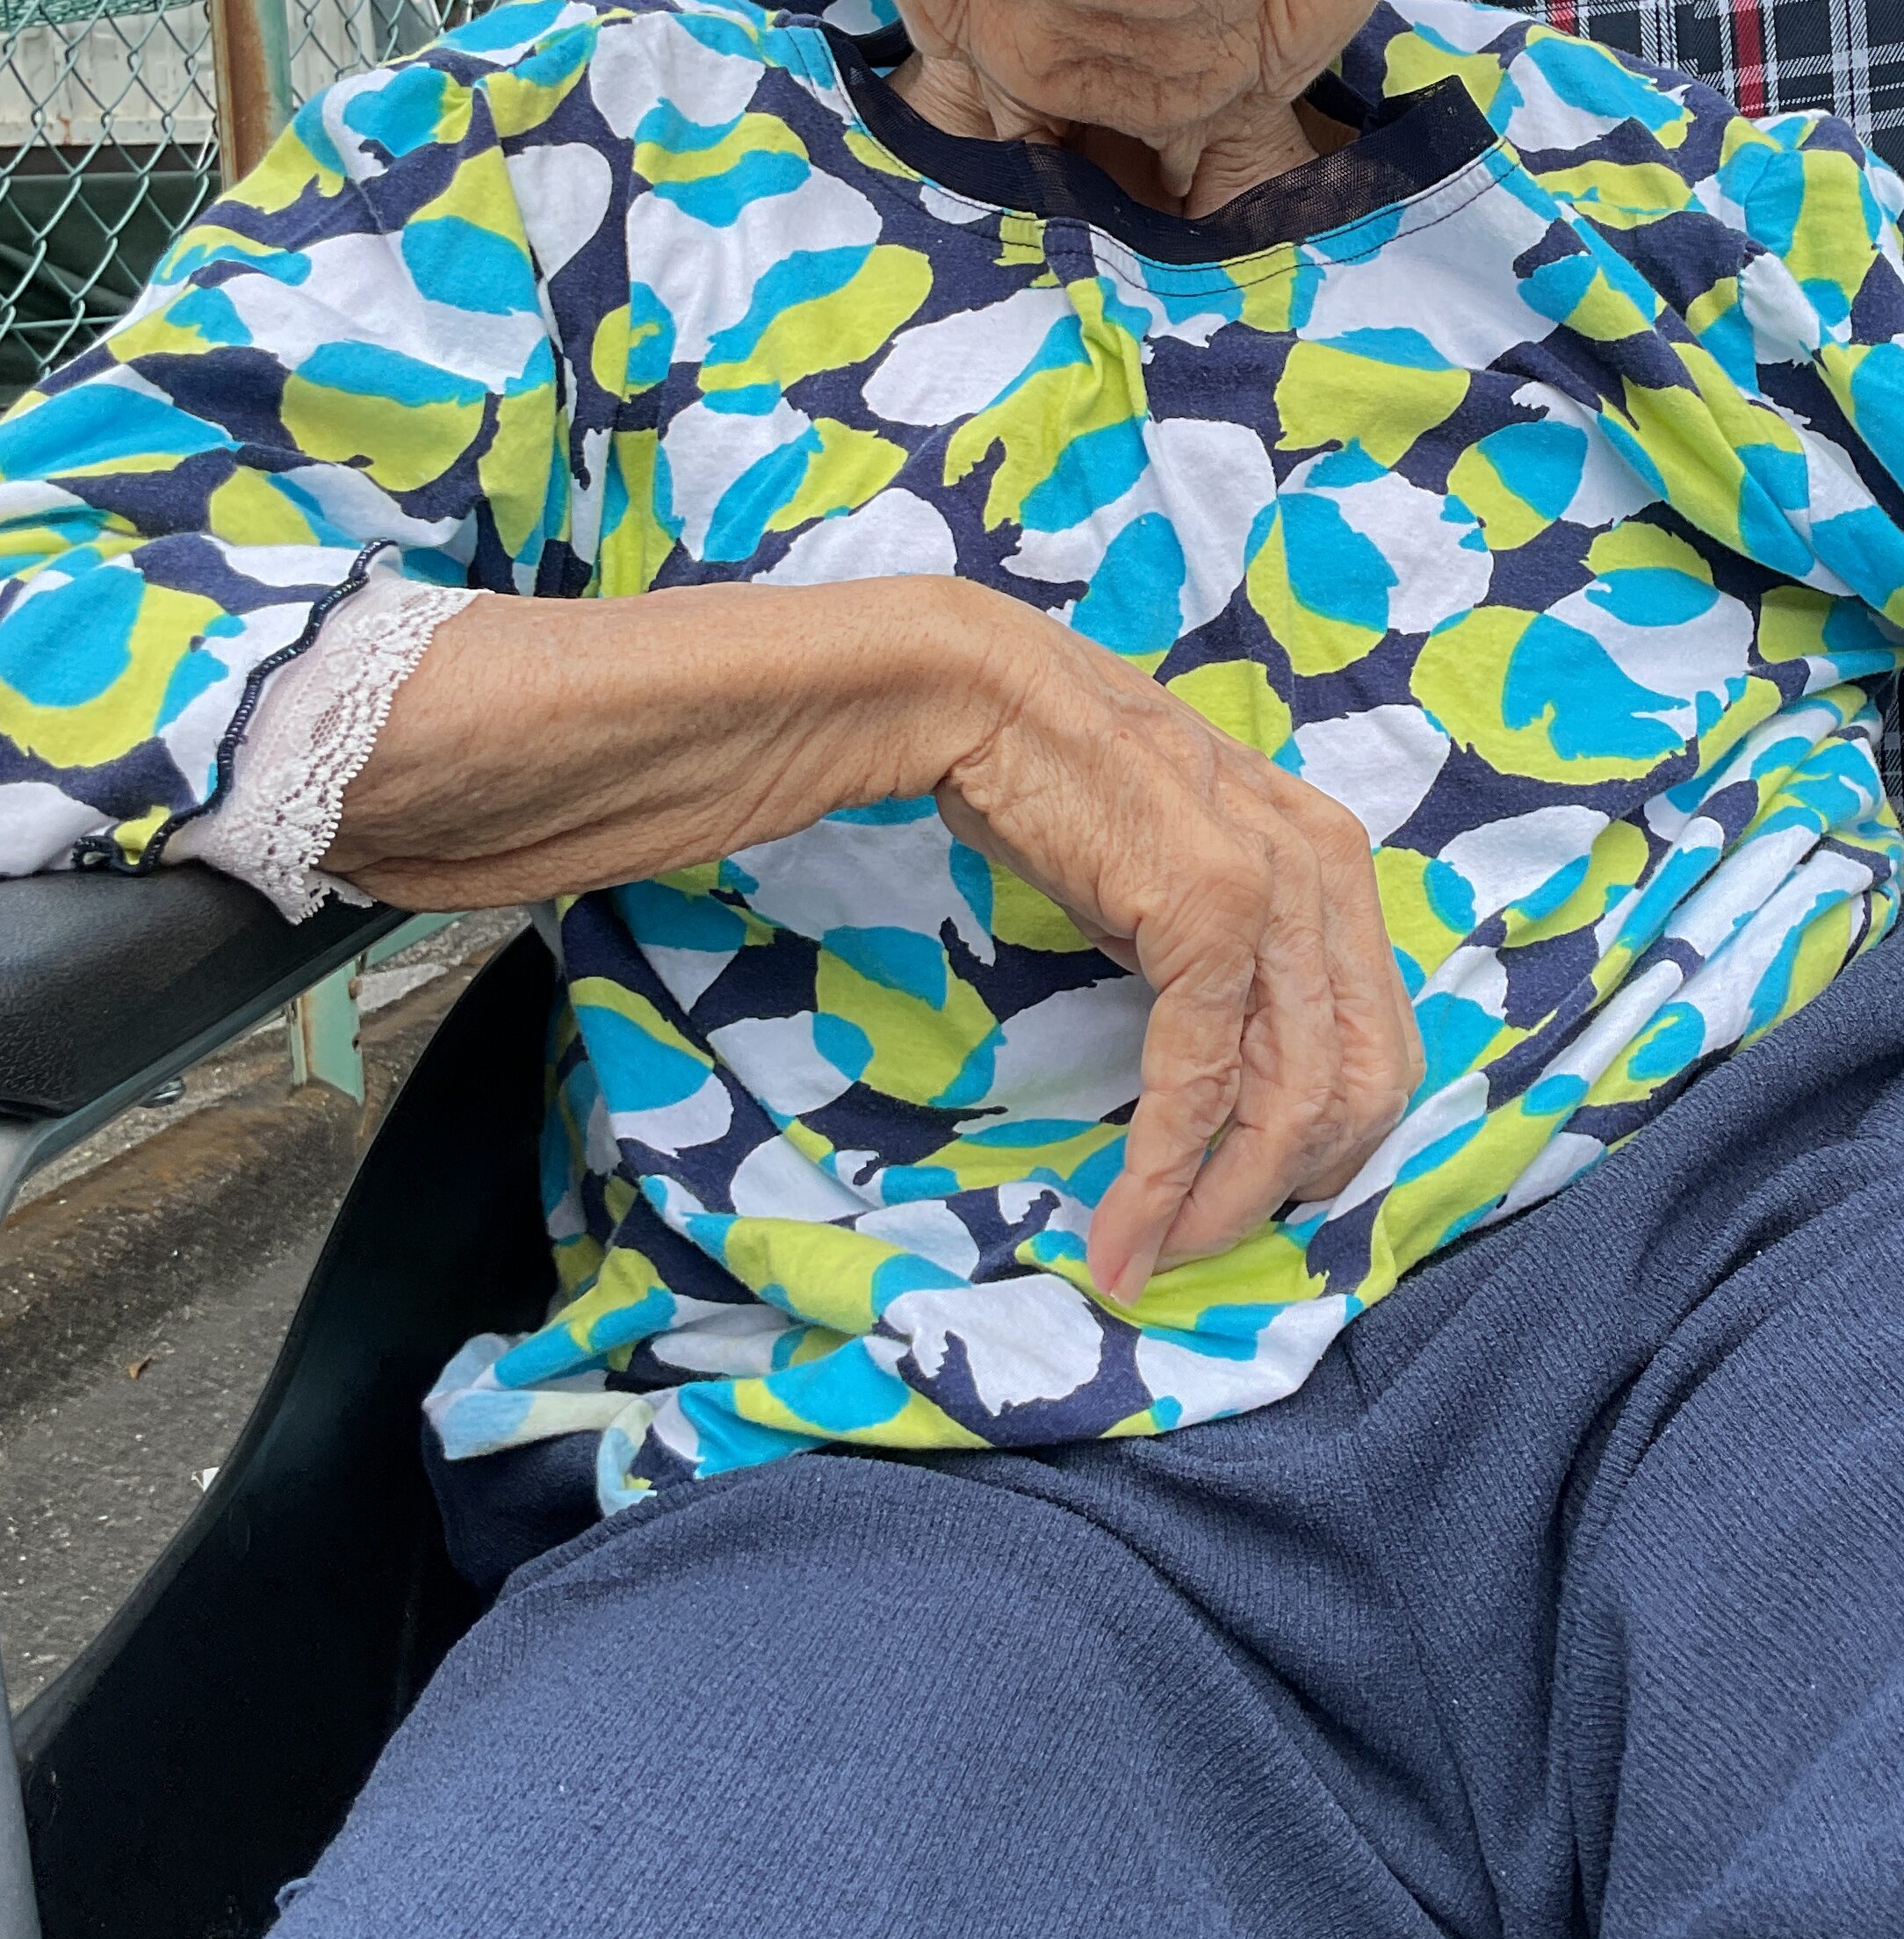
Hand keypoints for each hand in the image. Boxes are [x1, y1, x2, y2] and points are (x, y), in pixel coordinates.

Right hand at [332, 573, 1419, 1306]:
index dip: (1317, 1037)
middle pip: (1337, 890)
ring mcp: (1083, 695)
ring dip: (1264, 1116)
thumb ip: (1020, 886)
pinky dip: (1184, 1103)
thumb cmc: (664, 796)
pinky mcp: (1030, 734)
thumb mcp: (895, 843)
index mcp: (1106, 720)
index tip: (1259, 1187)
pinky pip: (1193, 944)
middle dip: (1337, 1083)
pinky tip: (1131, 1214)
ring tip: (1186, 1246)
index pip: (1306, 873)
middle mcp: (1125, 693)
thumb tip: (1130, 1037)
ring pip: (1286, 922)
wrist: (530, 716)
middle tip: (1260, 1234)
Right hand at [933, 606, 1420, 1307]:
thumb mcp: (1179, 873)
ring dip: (1224, 1205)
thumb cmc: (1064, 781)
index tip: (1255, 1203)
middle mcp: (1328, 872)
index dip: (1329, 1146)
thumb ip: (1226, 960)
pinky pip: (1201, 1081)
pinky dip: (1162, 1174)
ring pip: (1290, 1099)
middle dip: (1287, 1190)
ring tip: (1156, 1258)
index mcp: (1335, 863)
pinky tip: (1123, 1231)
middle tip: (1205, 1245)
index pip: (1378, 1042)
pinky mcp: (1207, 911)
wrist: (979, 692)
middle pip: (1359, 1086)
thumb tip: (1227, 1070)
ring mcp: (1276, 888)